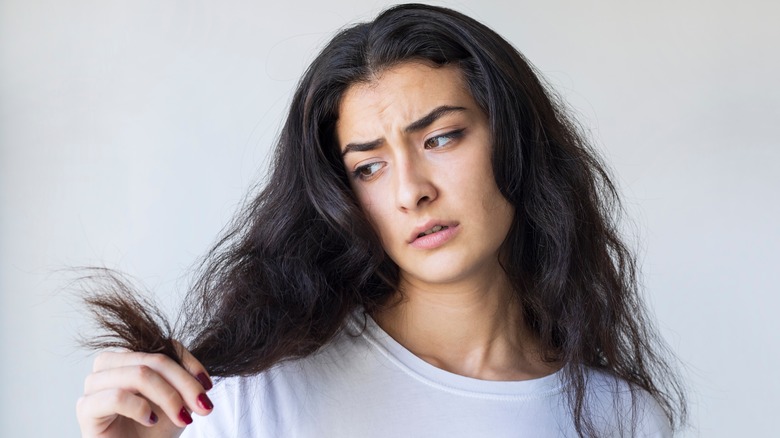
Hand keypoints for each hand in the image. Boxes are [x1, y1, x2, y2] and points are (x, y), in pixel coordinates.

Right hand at [76, 343, 213, 437]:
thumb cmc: (154, 431)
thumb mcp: (177, 400)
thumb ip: (184, 379)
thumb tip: (200, 376)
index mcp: (130, 357)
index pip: (163, 347)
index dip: (189, 363)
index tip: (207, 386)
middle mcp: (109, 365)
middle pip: (153, 360)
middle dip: (184, 383)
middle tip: (202, 406)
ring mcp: (94, 385)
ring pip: (138, 374)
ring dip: (168, 396)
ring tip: (182, 417)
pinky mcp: (86, 408)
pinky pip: (116, 397)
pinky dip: (140, 407)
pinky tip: (151, 420)